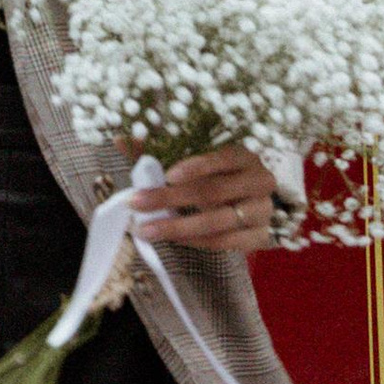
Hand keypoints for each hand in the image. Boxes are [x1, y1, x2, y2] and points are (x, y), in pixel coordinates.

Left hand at [133, 147, 279, 254]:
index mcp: (244, 156)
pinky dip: (196, 242)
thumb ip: (161, 151)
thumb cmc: (220, 176)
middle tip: (136, 204)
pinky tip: (173, 239)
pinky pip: (226, 243)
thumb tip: (121, 140)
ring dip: (178, 228)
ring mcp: (263, 211)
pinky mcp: (262, 236)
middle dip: (171, 199)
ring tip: (145, 230)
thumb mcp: (197, 161)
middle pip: (214, 192)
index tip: (166, 176)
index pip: (222, 159)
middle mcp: (259, 181)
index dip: (196, 167)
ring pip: (218, 222)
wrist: (256, 203)